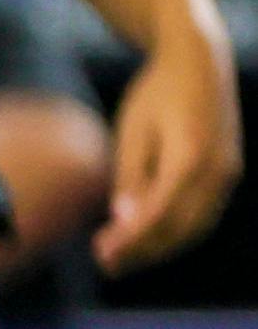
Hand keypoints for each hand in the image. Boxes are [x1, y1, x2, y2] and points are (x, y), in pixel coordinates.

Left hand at [100, 34, 242, 269]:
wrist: (200, 64)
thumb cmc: (157, 94)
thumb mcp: (134, 130)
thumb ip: (132, 176)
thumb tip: (124, 220)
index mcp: (191, 157)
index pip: (160, 213)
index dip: (131, 239)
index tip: (101, 253)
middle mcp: (217, 171)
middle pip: (181, 228)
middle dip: (143, 251)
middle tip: (105, 264)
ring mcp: (228, 174)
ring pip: (196, 227)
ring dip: (160, 247)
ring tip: (121, 259)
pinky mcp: (227, 174)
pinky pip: (204, 214)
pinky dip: (176, 231)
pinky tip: (146, 238)